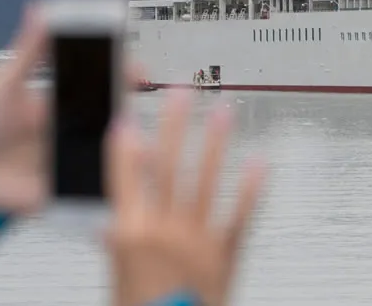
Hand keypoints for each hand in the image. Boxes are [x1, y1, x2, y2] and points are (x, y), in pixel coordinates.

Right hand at [106, 90, 264, 305]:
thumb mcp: (118, 278)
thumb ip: (119, 247)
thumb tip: (113, 226)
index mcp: (131, 233)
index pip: (125, 178)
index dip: (125, 146)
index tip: (128, 118)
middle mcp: (164, 229)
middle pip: (168, 168)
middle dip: (175, 126)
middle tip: (181, 93)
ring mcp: (197, 238)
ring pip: (205, 182)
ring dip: (214, 143)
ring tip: (223, 112)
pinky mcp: (225, 254)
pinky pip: (239, 215)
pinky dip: (250, 188)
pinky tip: (258, 162)